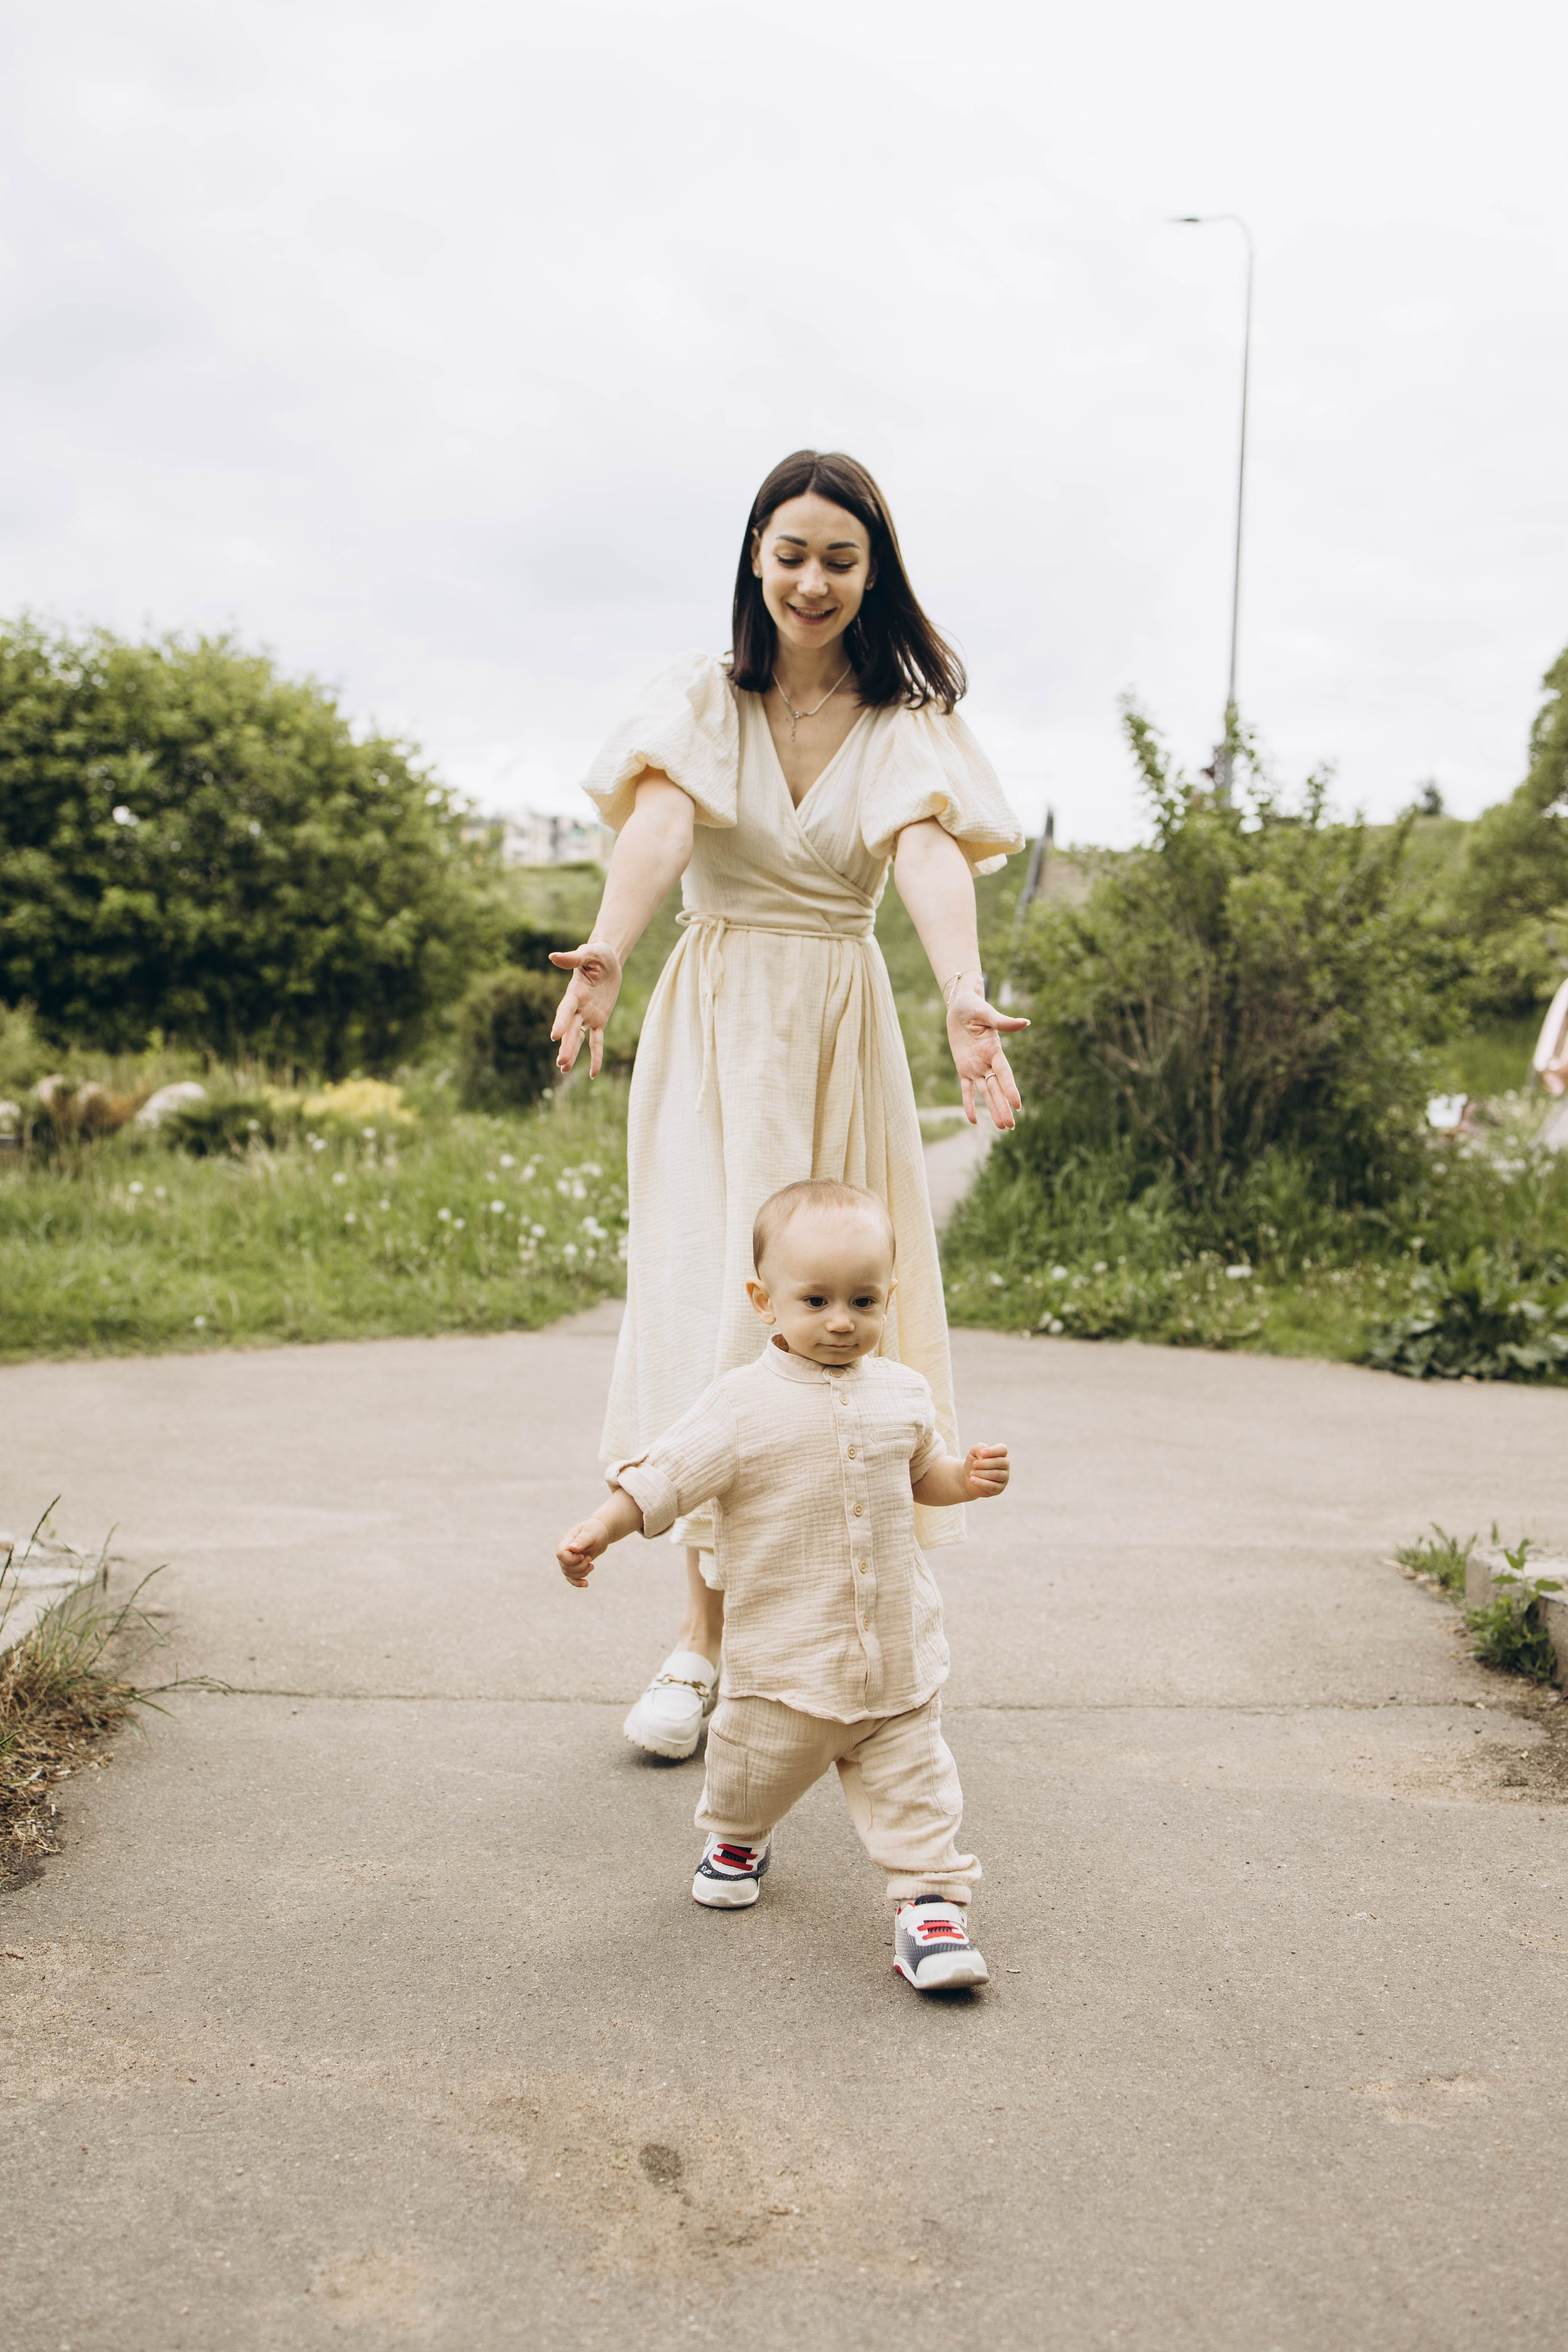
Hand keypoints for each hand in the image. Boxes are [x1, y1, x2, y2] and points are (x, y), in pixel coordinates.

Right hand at [549, 940, 622, 1077]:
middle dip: (567, 1045)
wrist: (608, 960)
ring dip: (572, 1052)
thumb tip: (553, 957)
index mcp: (574, 992)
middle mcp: (578, 1007)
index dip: (561, 1021)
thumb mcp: (589, 953)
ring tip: (564, 1069)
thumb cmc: (597, 954)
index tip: (554, 1035)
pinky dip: (595, 1056)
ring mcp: (588, 1015)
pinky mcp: (599, 1020)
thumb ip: (573, 958)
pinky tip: (593, 1073)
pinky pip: (596, 1041)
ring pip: (579, 1037)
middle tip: (561, 1062)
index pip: (566, 1009)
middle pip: (571, 1029)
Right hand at [557, 1518, 610, 1585]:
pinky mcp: (575, 1566)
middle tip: (589, 1559)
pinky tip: (586, 1584)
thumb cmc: (596, 1530)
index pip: (561, 1555)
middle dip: (580, 1567)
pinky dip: (578, 1582)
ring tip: (592, 1565)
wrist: (601, 1533)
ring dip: (582, 1573)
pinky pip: (571, 1578)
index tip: (583, 1555)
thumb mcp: (590, 1533)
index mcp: (566, 1542)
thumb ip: (582, 1540)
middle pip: (565, 1567)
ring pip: (569, 1574)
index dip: (572, 1559)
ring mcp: (569, 1560)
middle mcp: (565, 1552)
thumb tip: (573, 1548)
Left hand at [945, 986, 1027, 1129]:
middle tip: (1010, 1126)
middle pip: (997, 1088)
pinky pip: (966, 1090)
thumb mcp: (986, 1013)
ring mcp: (976, 1067)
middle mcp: (988, 1062)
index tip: (1018, 1105)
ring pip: (986, 1093)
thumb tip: (1026, 1023)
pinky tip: (973, 1120)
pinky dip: (969, 1104)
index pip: (1004, 1074)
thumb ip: (1003, 1022)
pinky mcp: (963, 1068)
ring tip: (1002, 1127)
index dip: (1010, 1089)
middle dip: (1003, 1107)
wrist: (960, 1006)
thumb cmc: (974, 1007)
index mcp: (994, 1051)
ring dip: (993, 1109)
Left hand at [962, 1443, 1009, 1499]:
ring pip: (996, 1474)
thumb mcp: (973, 1452)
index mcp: (1001, 1454)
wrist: (968, 1477)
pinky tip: (972, 1480)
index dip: (992, 1451)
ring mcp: (1004, 1478)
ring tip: (972, 1473)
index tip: (981, 1453)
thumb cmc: (974, 1462)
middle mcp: (1005, 1465)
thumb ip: (979, 1448)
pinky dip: (981, 1482)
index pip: (1003, 1450)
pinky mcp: (999, 1489)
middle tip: (974, 1464)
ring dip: (981, 1473)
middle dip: (984, 1463)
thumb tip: (982, 1455)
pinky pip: (992, 1486)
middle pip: (1000, 1462)